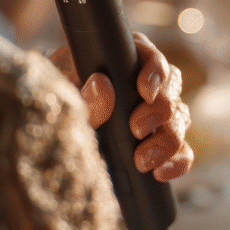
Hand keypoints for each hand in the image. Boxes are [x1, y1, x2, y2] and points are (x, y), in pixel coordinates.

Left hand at [50, 32, 192, 181]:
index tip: (145, 91)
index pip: (149, 56)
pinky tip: (161, 172)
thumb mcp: (60, 104)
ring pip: (181, 118)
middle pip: (172, 87)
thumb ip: (81, 98)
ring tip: (142, 160)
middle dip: (160, 110)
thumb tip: (101, 84)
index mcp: (119, 65)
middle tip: (136, 129)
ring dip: (167, 140)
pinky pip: (182, 151)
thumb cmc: (52, 115)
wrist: (47, 153)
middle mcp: (142, 87)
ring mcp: (155, 117)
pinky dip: (178, 161)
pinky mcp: (160, 146)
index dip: (155, 70)